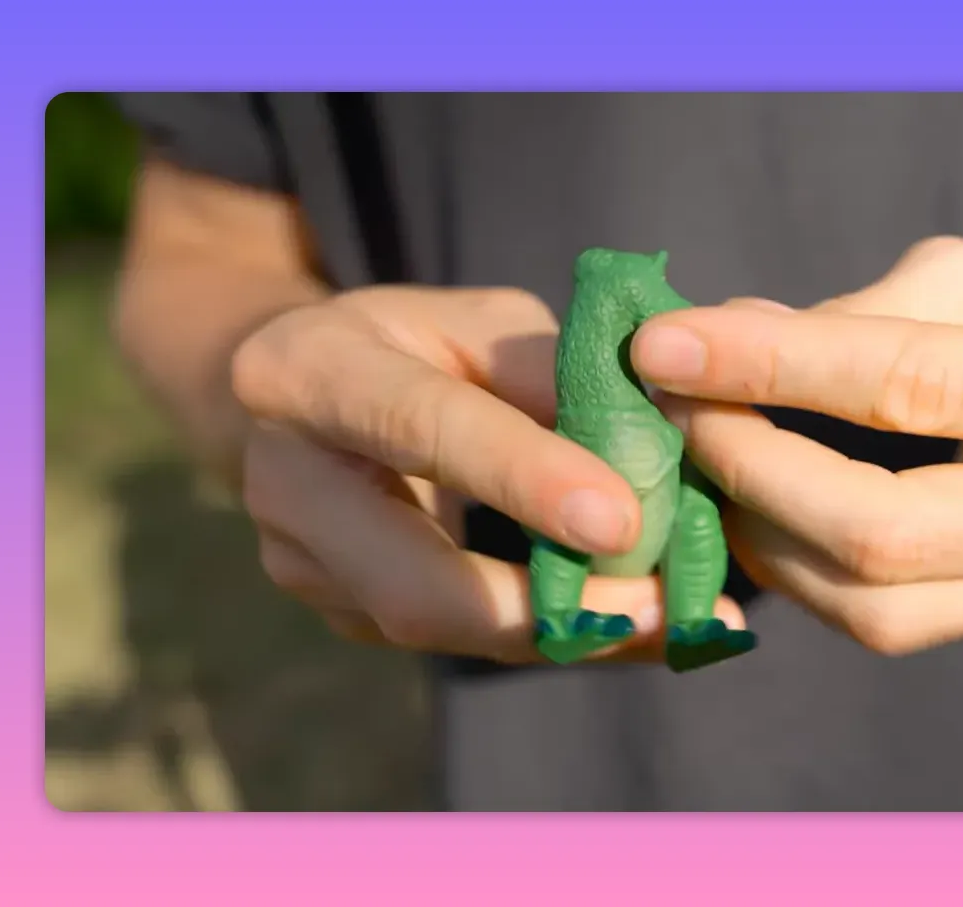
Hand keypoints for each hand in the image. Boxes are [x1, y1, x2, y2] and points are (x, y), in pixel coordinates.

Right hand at [231, 285, 744, 661]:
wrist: (312, 392)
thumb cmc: (419, 341)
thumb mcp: (482, 321)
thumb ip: (551, 373)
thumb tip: (649, 450)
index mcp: (309, 370)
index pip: (423, 426)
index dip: (522, 476)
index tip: (623, 520)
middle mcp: (286, 483)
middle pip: (412, 580)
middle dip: (545, 608)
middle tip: (664, 612)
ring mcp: (304, 565)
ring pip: (440, 629)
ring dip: (565, 636)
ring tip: (676, 628)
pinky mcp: (342, 613)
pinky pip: (457, 641)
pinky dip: (552, 636)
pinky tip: (634, 629)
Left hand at [631, 237, 962, 654]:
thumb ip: (854, 316)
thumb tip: (712, 348)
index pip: (912, 386)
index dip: (773, 368)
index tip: (667, 347)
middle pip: (886, 532)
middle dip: (755, 471)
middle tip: (677, 411)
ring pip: (874, 605)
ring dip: (761, 533)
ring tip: (708, 459)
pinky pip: (883, 622)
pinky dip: (797, 569)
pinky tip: (757, 507)